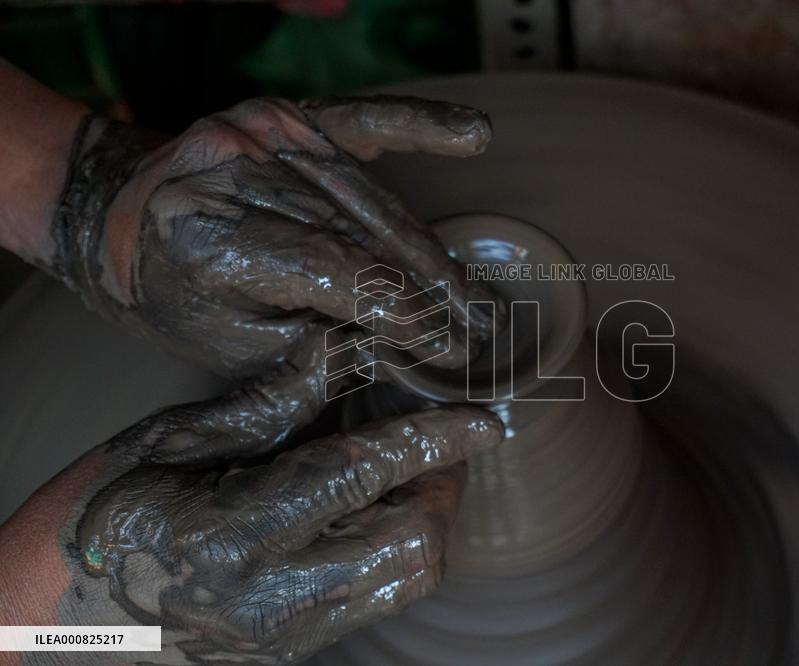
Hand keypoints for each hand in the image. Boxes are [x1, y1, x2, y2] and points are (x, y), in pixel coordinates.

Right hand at [0, 358, 502, 663]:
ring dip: (431, 518)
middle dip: (445, 485)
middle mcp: (271, 596)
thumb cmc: (101, 514)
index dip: (434, 438)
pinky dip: (401, 546)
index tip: (484, 418)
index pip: (364, 475)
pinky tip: (379, 508)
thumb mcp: (172, 441)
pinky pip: (379, 597)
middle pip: (412, 544)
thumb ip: (269, 402)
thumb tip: (344, 349)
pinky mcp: (294, 646)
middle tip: (443, 438)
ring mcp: (287, 632)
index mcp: (233, 533)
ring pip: (407, 579)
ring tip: (415, 469)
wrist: (57, 615)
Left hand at [49, 96, 498, 378]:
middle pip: (364, 233)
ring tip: (471, 293)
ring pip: (372, 194)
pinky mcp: (280, 113)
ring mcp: (260, 131)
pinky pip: (363, 118)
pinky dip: (421, 127)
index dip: (407, 315)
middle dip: (430, 287)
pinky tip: (472, 136)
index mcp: (213, 238)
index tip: (453, 348)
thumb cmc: (169, 292)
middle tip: (479, 327)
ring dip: (428, 247)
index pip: (341, 276)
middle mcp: (238, 171)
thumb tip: (404, 348)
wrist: (108, 213)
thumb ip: (316, 344)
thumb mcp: (231, 346)